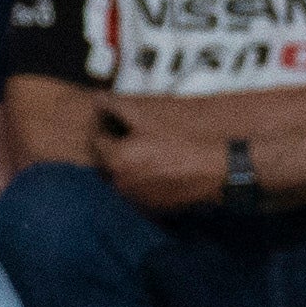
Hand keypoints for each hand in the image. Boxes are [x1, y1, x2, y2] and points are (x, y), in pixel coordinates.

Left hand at [95, 115, 229, 216]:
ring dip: (124, 165)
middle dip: (111, 147)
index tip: (111, 120)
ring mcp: (133, 198)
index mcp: (115, 160)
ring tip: (144, 151)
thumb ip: (117, 108)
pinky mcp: (148, 208)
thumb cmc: (178, 143)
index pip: (96, 142)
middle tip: (127, 135)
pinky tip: (155, 168)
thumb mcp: (147, 120)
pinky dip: (139, 180)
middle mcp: (119, 183)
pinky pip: (135, 191)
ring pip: (119, 178)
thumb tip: (97, 98)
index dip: (102, 128)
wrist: (209, 170)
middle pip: (104, 162)